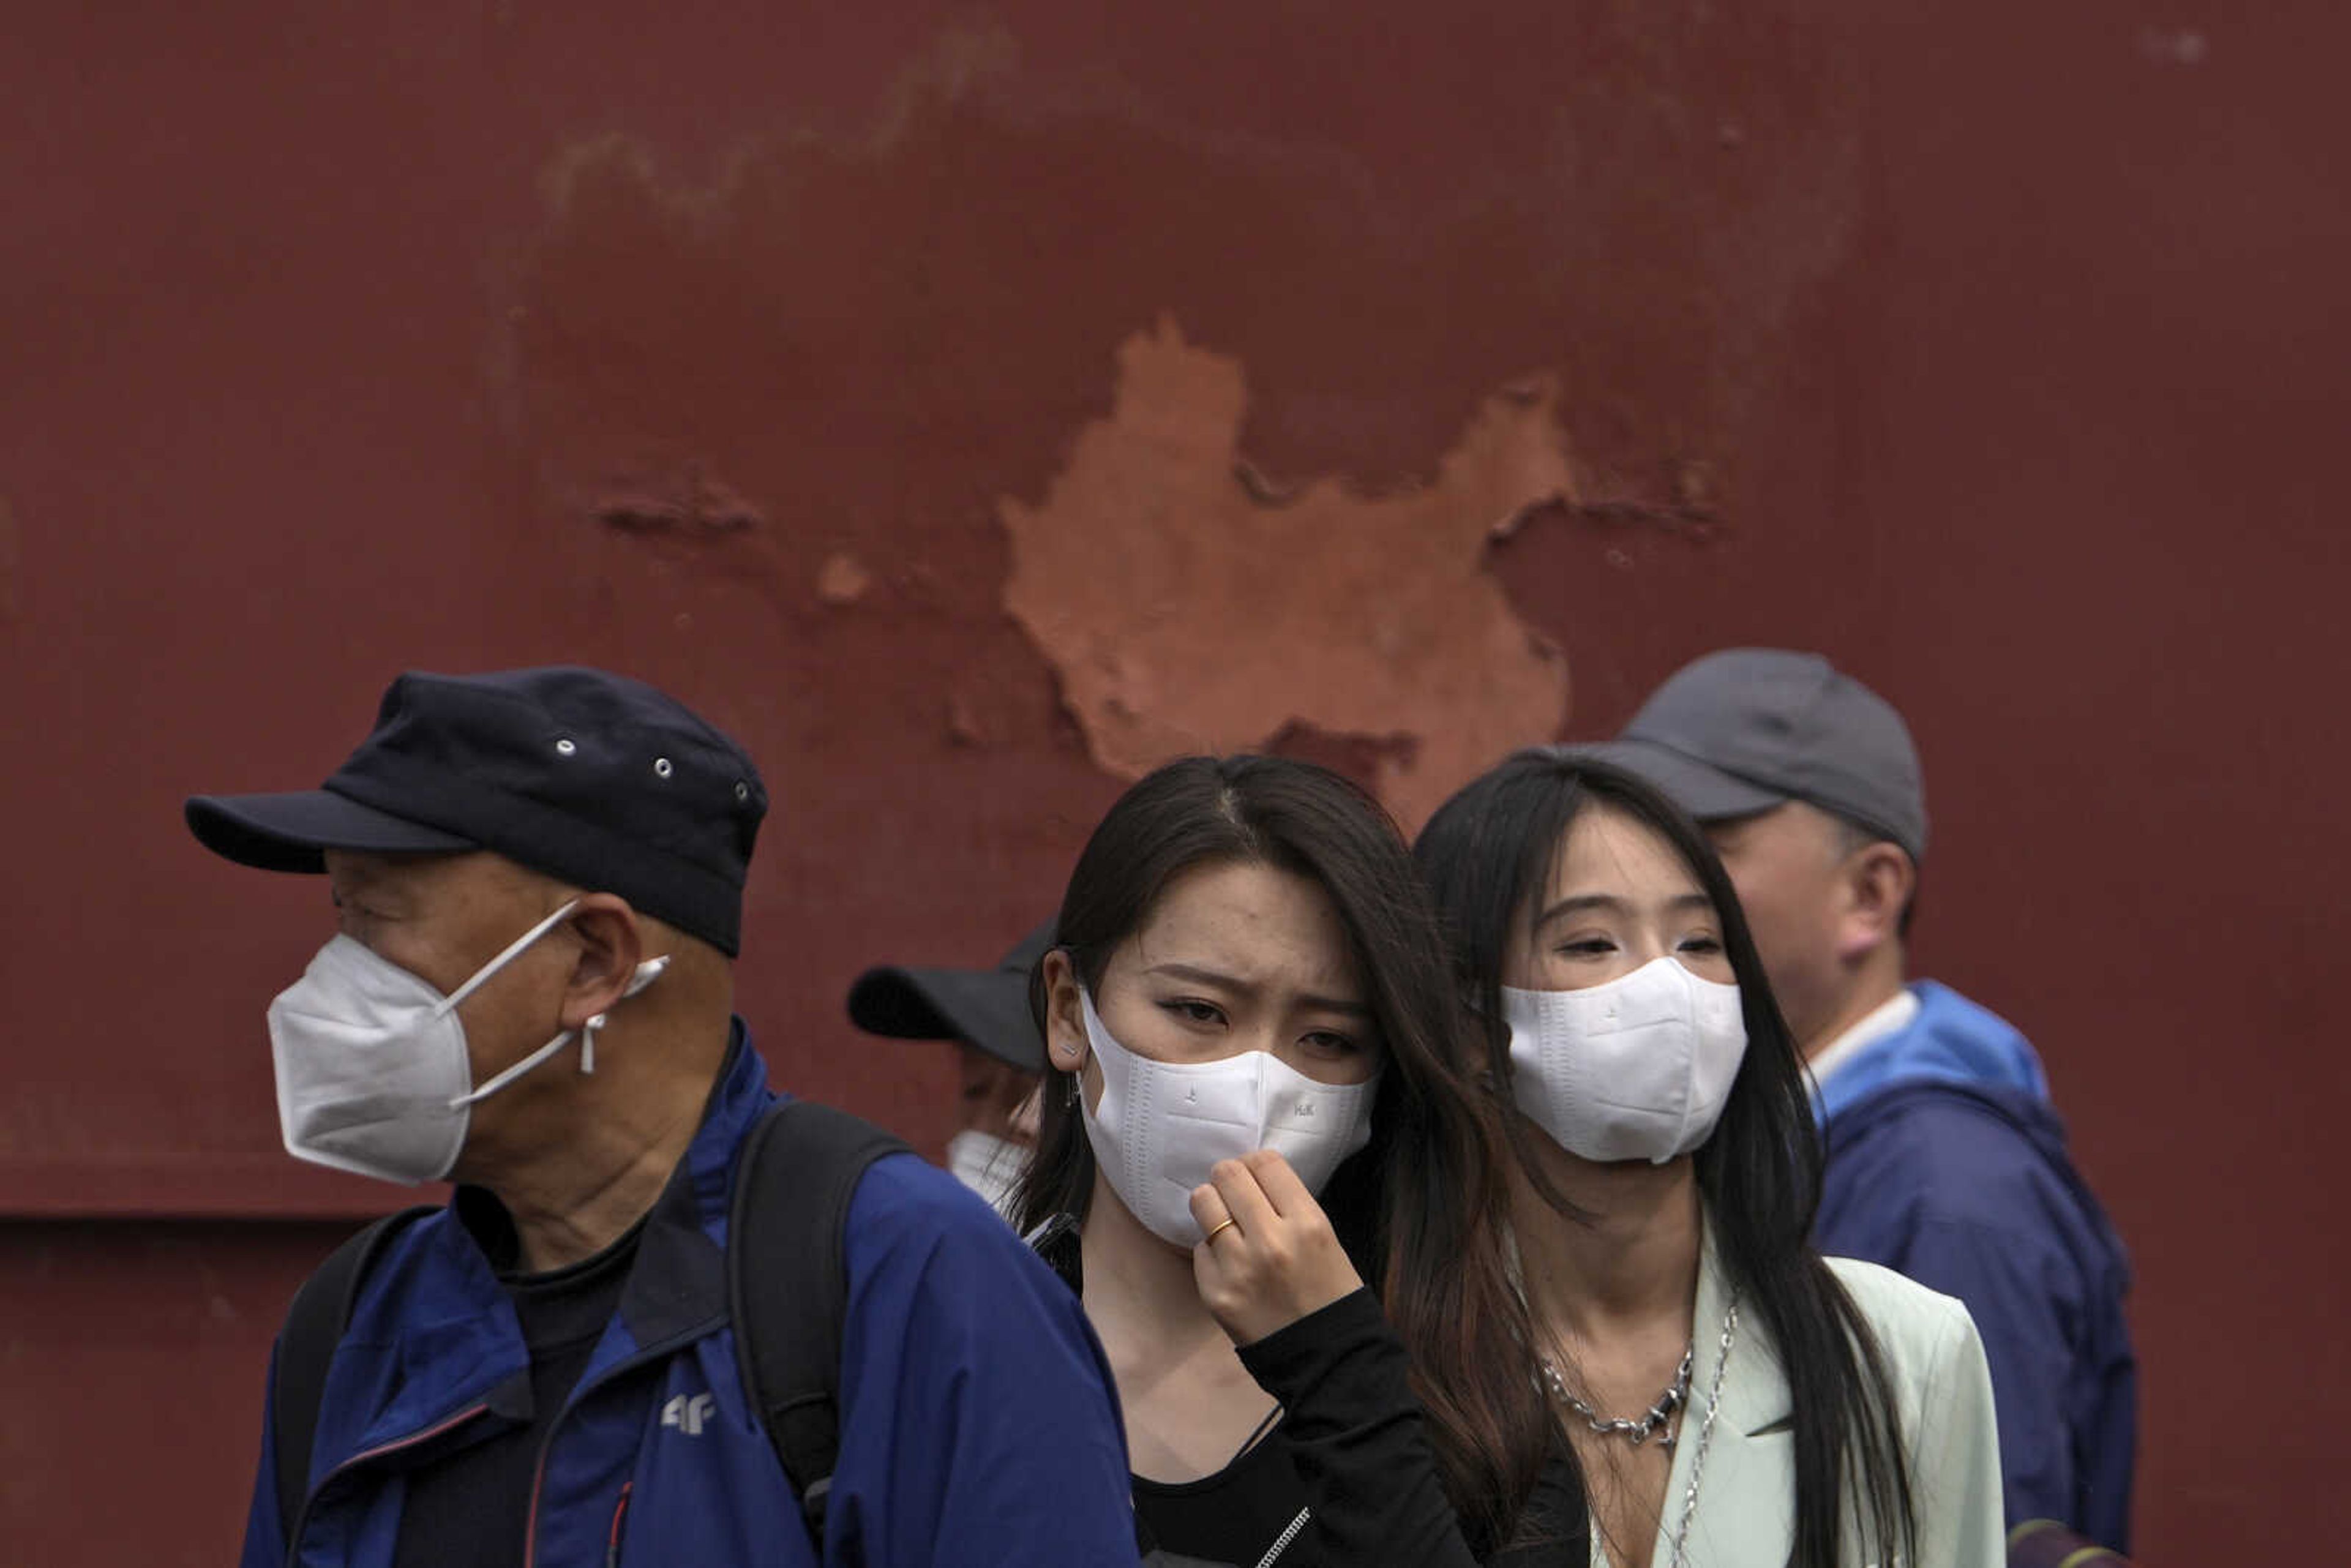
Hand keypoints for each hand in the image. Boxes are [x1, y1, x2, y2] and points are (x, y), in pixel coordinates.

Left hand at [1188, 1149, 1363, 1346]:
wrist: (1327, 1359)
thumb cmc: (1330, 1294)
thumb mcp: (1325, 1239)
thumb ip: (1289, 1206)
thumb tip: (1252, 1176)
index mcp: (1307, 1223)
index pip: (1265, 1162)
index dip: (1256, 1164)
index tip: (1254, 1175)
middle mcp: (1271, 1241)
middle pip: (1227, 1175)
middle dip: (1229, 1180)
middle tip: (1234, 1194)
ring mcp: (1239, 1268)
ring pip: (1203, 1203)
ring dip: (1213, 1208)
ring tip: (1226, 1223)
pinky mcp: (1215, 1293)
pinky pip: (1199, 1249)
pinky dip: (1212, 1252)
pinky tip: (1231, 1265)